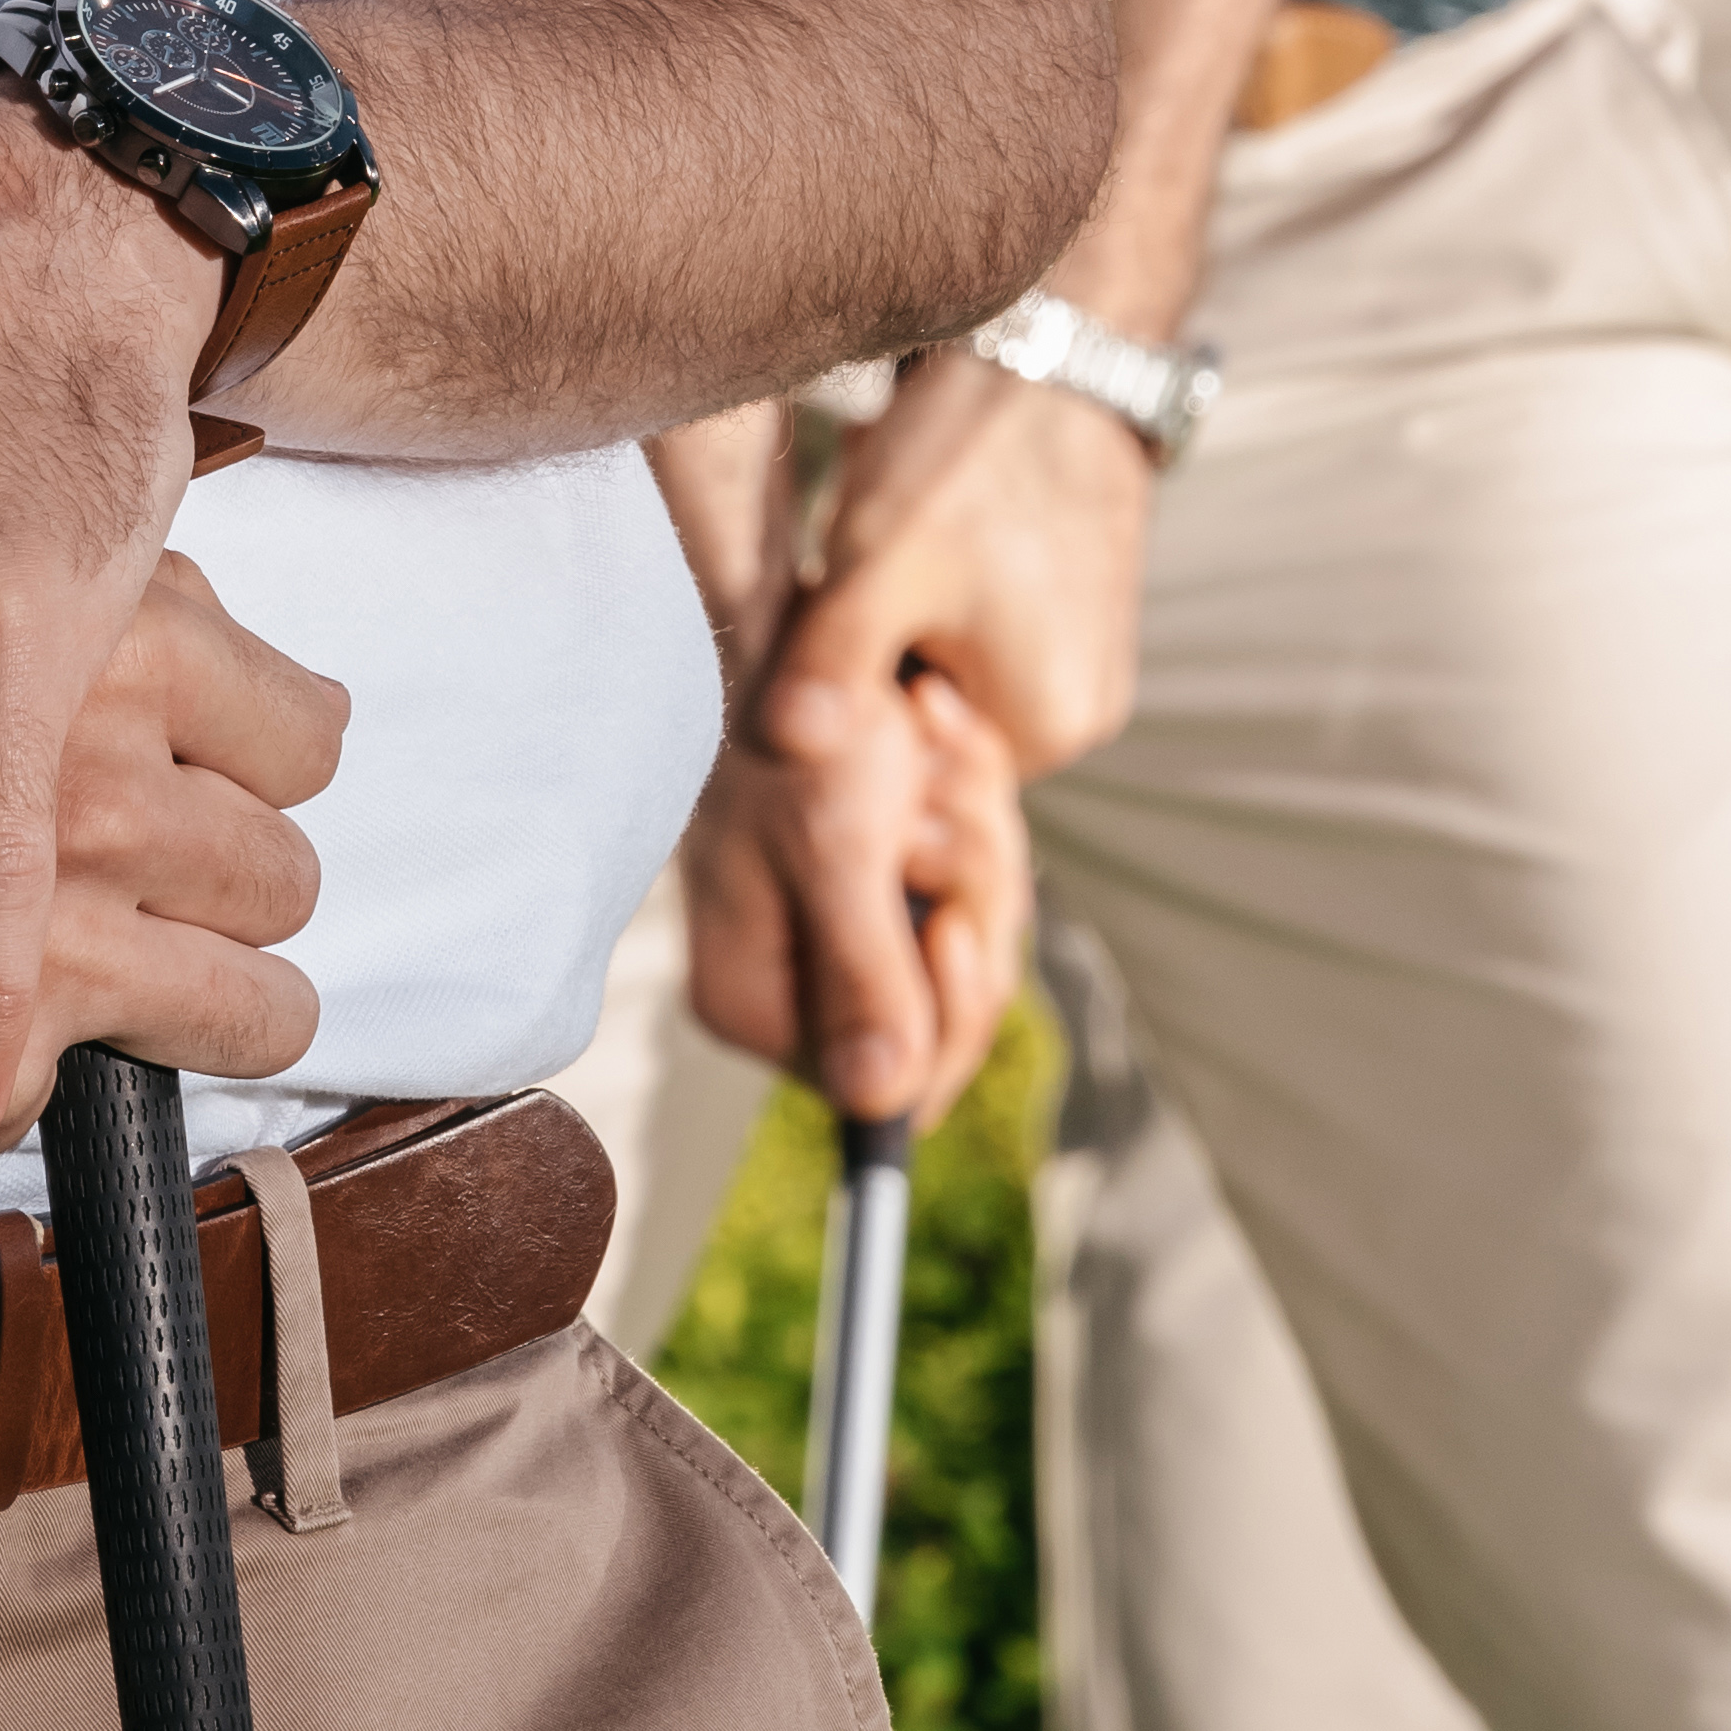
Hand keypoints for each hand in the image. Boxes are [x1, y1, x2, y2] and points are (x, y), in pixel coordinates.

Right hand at [682, 655, 1030, 1123]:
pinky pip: (966, 880)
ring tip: (925, 751)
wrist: (776, 622)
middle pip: (946, 1010)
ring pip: (968, 934)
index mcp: (757, 1000)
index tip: (956, 920)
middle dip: (966, 904)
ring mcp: (840, 928)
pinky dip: (968, 812)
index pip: (892, 1088)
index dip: (951, 1015)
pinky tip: (933, 740)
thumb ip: (862, 977)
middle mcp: (796, 982)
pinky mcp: (876, 877)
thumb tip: (881, 1108)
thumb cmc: (788, 727)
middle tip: (933, 809)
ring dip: (972, 840)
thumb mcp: (833, 848)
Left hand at [768, 342, 1157, 781]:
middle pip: (935, 719)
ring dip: (904, 613)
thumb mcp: (876, 568)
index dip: (856, 699)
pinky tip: (925, 518)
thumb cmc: (969, 457)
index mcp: (1047, 727)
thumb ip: (825, 670)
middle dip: (882, 654)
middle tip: (860, 566)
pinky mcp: (1081, 605)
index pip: (913, 766)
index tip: (840, 614)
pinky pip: (984, 627)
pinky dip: (938, 585)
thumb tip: (781, 752)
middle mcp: (1084, 712)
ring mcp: (1089, 657)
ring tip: (896, 531)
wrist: (1054, 347)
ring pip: (950, 664)